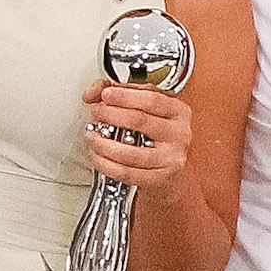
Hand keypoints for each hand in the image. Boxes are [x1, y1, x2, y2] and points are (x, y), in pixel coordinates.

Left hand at [83, 80, 196, 200]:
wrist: (172, 167)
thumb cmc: (158, 133)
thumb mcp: (146, 106)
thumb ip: (121, 93)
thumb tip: (93, 92)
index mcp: (178, 111)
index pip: (151, 100)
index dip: (124, 96)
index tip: (106, 94)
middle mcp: (178, 134)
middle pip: (138, 121)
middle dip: (109, 115)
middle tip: (96, 113)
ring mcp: (170, 158)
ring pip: (129, 152)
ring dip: (102, 143)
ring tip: (92, 136)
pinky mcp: (159, 178)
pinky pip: (126, 172)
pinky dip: (106, 164)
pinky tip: (98, 156)